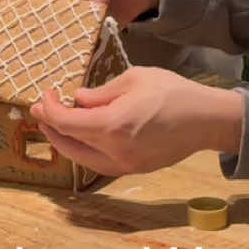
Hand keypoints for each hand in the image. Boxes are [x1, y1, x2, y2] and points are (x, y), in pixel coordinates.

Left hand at [30, 67, 241, 175]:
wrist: (206, 120)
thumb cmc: (172, 92)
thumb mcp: (134, 79)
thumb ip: (101, 92)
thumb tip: (78, 99)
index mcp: (111, 125)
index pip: (65, 122)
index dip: (48, 109)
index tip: (44, 95)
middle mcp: (113, 151)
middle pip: (67, 145)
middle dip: (50, 127)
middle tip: (42, 110)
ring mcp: (123, 165)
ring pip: (81, 158)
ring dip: (65, 141)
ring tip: (58, 123)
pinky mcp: (133, 169)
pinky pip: (98, 163)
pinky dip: (84, 150)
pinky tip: (84, 135)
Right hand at [33, 0, 162, 24]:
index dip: (44, 3)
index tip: (58, 9)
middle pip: (47, 12)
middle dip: (61, 16)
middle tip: (81, 11)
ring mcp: (73, 9)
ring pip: (62, 26)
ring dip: (78, 23)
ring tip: (100, 6)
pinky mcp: (86, 24)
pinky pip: (78, 34)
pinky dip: (85, 33)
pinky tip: (98, 22)